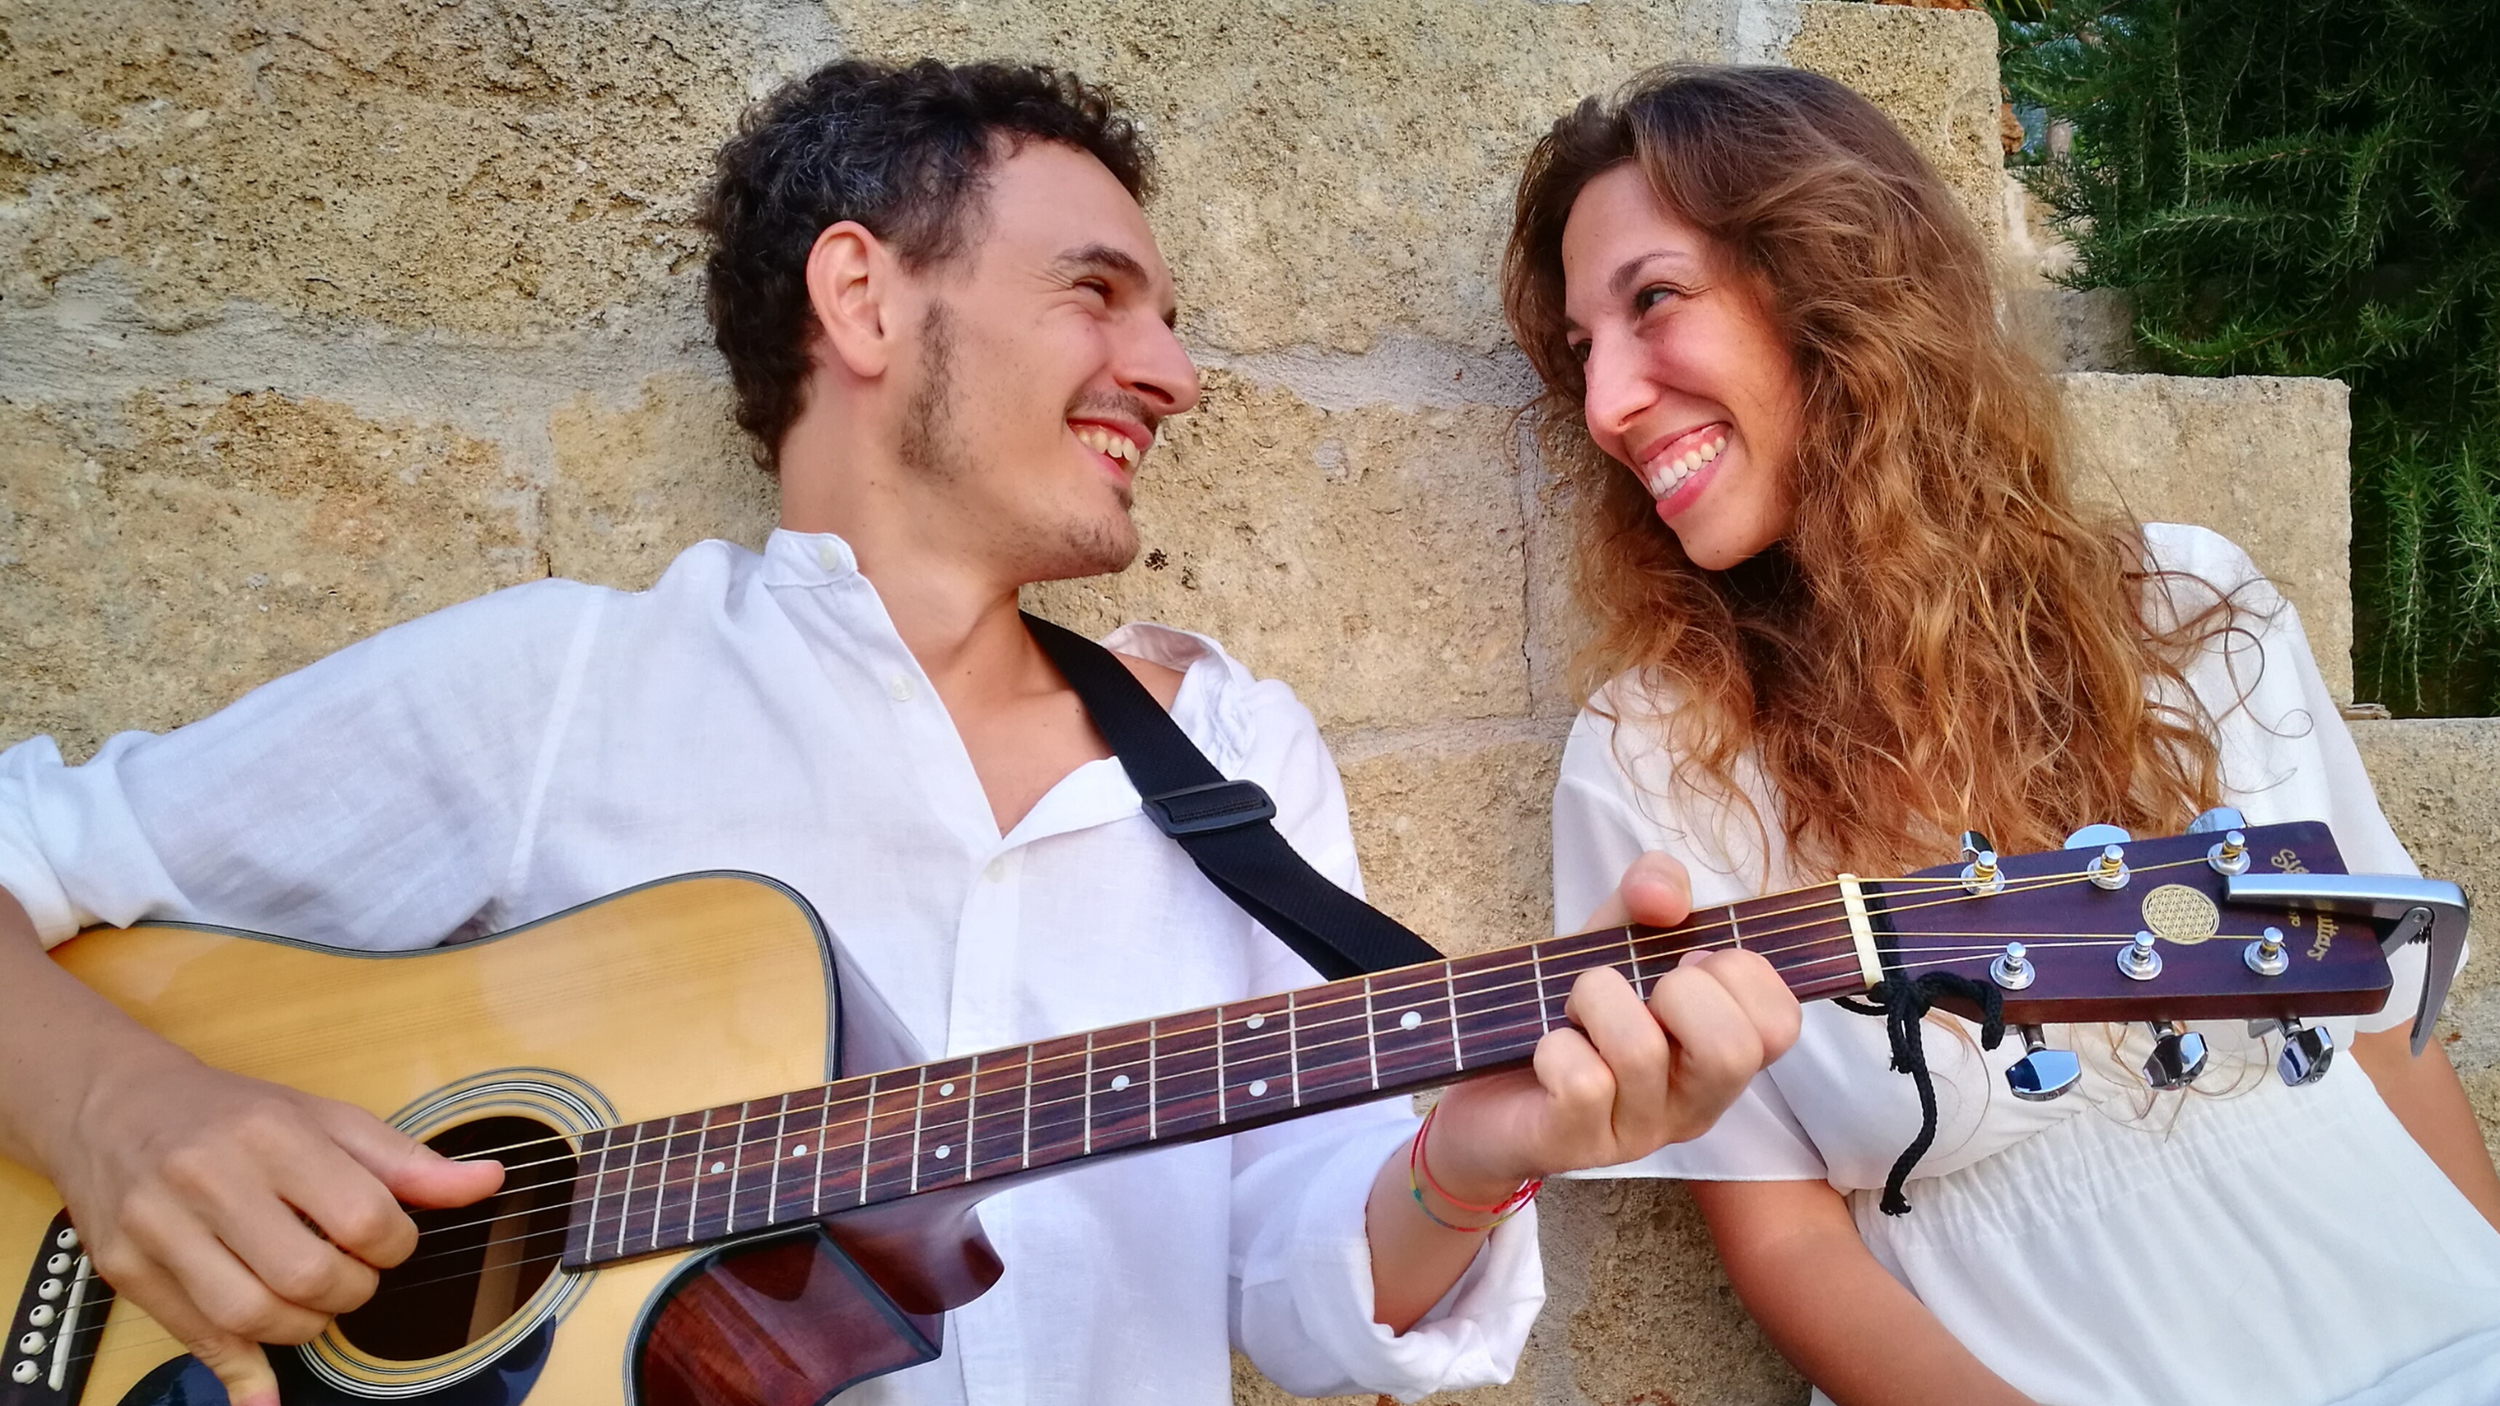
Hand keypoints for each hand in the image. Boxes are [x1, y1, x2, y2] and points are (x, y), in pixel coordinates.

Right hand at [48, 1047, 501, 1405]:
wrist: (114, 1105)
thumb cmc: (233, 1113)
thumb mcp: (326, 1118)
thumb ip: (406, 1160)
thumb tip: (488, 1182)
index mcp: (271, 1135)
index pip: (361, 1218)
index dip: (394, 1245)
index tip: (389, 1241)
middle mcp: (208, 1178)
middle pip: (306, 1276)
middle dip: (351, 1292)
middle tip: (351, 1275)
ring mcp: (158, 1227)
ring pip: (251, 1316)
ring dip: (303, 1327)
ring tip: (312, 1300)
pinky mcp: (126, 1268)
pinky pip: (195, 1338)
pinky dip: (241, 1370)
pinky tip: (265, 1388)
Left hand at [1422, 851, 1801, 1199]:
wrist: (1485, 1095)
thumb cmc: (1569, 1015)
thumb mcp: (1615, 941)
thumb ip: (1651, 895)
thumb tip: (1665, 898)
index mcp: (1720, 1056)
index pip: (1782, 1022)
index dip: (1739, 972)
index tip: (1686, 963)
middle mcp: (1694, 1103)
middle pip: (1733, 1049)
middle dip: (1676, 990)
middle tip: (1639, 992)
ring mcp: (1638, 1132)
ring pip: (1640, 1051)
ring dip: (1595, 1001)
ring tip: (1575, 1010)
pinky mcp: (1577, 1144)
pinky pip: (1580, 1081)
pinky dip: (1554, 1046)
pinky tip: (1547, 1051)